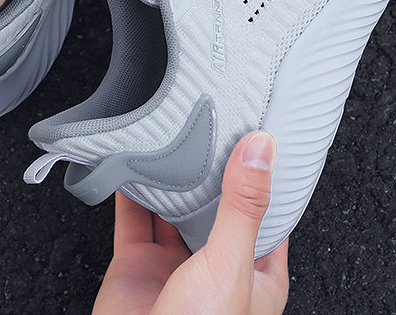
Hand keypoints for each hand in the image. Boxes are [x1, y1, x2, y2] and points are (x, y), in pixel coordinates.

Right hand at [92, 131, 288, 314]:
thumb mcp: (230, 264)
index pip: (265, 212)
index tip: (258, 136)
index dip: (262, 176)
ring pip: (174, 207)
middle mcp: (215, 265)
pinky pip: (134, 218)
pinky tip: (131, 165)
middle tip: (211, 125)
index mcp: (254, 271)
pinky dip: (130, 189)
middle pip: (215, 204)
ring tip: (171, 138)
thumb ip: (243, 206)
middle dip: (211, 170)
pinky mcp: (139, 264)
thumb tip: (260, 151)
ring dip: (170, 177)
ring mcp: (175, 264)